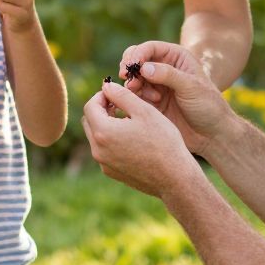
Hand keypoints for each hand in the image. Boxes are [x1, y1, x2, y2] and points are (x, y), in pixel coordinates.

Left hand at [81, 82, 203, 199]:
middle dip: (101, 109)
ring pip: (96, 136)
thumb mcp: (144, 111)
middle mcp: (98, 150)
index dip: (101, 96)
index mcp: (103, 132)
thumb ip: (122, 95)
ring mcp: (103, 163)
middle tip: (120, 104)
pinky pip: (104, 151)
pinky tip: (131, 138)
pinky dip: (111, 140)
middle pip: (89, 121)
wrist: (175, 178)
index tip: (115, 93)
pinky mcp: (111, 172)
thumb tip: (106, 86)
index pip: (90, 106)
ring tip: (128, 120)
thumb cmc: (163, 142)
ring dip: (106, 125)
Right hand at [117, 41, 231, 155]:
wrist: (211, 134)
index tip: (131, 65)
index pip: (150, 48)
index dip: (137, 54)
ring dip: (133, 83)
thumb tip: (144, 67)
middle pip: (137, 60)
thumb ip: (168, 75)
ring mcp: (156, 85)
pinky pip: (135, 94)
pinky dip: (135, 96)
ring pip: (134, 78)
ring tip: (144, 93)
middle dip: (130, 67)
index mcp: (176, 57)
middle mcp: (164, 68)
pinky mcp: (151, 101)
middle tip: (126, 77)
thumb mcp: (191, 87)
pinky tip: (149, 103)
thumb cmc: (208, 106)